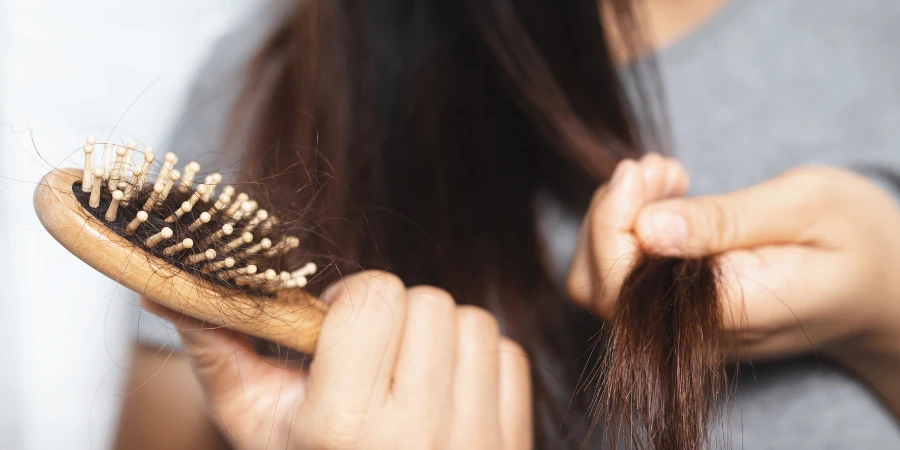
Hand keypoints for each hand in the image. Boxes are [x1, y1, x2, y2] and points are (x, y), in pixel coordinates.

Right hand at [144, 271, 531, 449]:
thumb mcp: (256, 422)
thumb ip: (217, 350)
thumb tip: (160, 286)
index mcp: (343, 428)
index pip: (374, 297)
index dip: (353, 300)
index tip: (338, 326)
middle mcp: (418, 437)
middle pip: (428, 302)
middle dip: (395, 315)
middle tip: (372, 353)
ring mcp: (475, 443)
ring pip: (473, 321)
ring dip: (438, 335)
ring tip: (407, 373)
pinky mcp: (511, 445)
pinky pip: (509, 357)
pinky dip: (476, 363)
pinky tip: (444, 393)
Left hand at [567, 159, 899, 412]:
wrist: (883, 292)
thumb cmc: (857, 240)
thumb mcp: (807, 209)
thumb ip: (726, 221)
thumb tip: (647, 228)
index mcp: (728, 311)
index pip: (622, 283)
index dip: (612, 219)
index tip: (640, 169)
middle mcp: (694, 333)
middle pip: (595, 285)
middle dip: (609, 213)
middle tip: (658, 167)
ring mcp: (683, 329)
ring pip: (599, 281)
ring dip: (615, 218)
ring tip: (666, 177)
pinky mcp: (678, 314)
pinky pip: (625, 279)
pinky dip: (628, 229)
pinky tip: (667, 198)